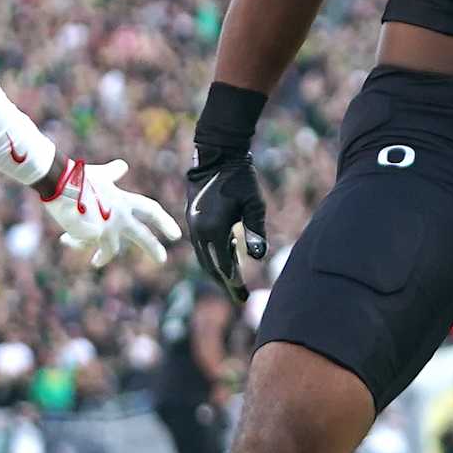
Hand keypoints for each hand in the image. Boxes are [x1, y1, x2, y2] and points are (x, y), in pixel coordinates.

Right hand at [39, 158, 179, 266]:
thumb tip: (122, 165)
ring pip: (110, 250)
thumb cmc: (78, 177)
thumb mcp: (100, 175)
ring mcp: (107, 227)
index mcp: (124, 200)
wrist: (61, 183)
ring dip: (102, 257)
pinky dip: (75, 243)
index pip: (151, 210)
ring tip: (97, 262)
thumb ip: (113, 174)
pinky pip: (84, 246)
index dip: (164, 221)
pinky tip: (65, 240)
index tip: (176, 235)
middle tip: (162, 260)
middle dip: (153, 248)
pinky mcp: (92, 236)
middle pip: (142, 235)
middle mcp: (120, 215)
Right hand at [186, 144, 267, 301]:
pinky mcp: (194, 219)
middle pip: (211, 266)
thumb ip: (256, 230)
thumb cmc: (240, 178)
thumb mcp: (254, 203)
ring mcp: (194, 226)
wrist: (216, 155)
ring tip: (234, 282)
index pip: (224, 265)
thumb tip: (259, 257)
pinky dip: (214, 255)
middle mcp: (199, 231)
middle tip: (240, 297)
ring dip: (219, 270)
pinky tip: (230, 256)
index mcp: (213, 230)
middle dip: (225, 282)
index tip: (243, 296)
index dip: (234, 282)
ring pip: (205, 257)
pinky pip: (203, 245)